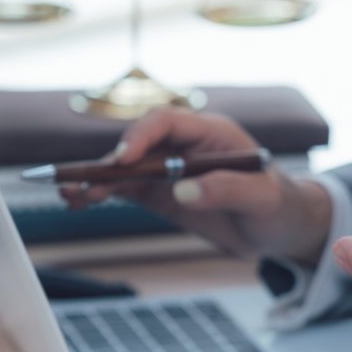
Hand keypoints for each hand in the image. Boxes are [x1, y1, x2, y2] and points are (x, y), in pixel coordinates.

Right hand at [60, 108, 331, 263]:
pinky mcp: (162, 193)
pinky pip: (125, 189)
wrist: (280, 229)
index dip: (141, 136)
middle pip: (137, 145)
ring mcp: (170, 170)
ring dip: (96, 179)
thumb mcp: (261, 199)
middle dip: (108, 162)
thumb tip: (184, 190)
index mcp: (211, 133)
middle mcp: (185, 146)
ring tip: (71, 195)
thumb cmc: (277, 206)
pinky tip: (78, 202)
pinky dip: (101, 194)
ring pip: (124, 168)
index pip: (167, 122)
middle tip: (84, 182)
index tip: (124, 159)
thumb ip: (227, 189)